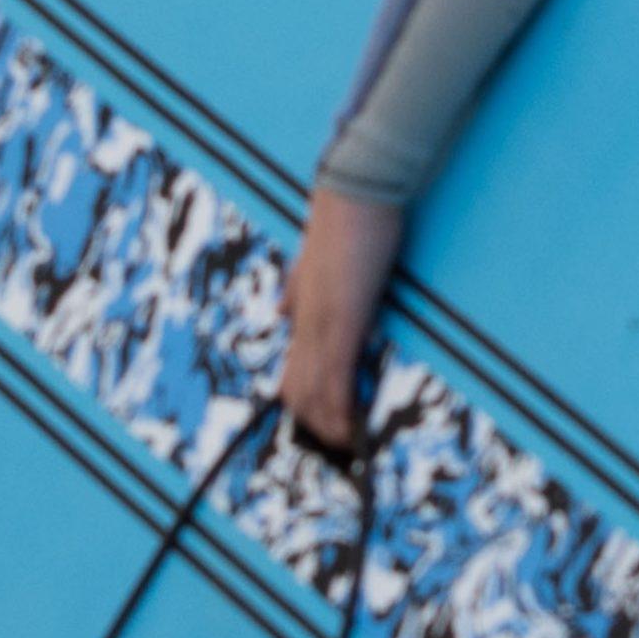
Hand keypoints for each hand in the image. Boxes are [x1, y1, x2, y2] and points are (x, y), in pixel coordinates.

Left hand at [275, 182, 406, 454]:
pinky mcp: (343, 320)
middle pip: (296, 388)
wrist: (356, 187)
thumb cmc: (348, 215)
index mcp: (302, 306)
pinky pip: (335, 378)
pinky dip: (340, 408)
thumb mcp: (314, 257)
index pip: (293, 367)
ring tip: (343, 450)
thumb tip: (282, 307)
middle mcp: (305, 319)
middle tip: (334, 449)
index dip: (303, 401)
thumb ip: (298, 286)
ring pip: (312, 390)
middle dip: (313, 423)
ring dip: (328, 424)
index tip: (319, 425)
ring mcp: (321, 322)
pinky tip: (349, 429)